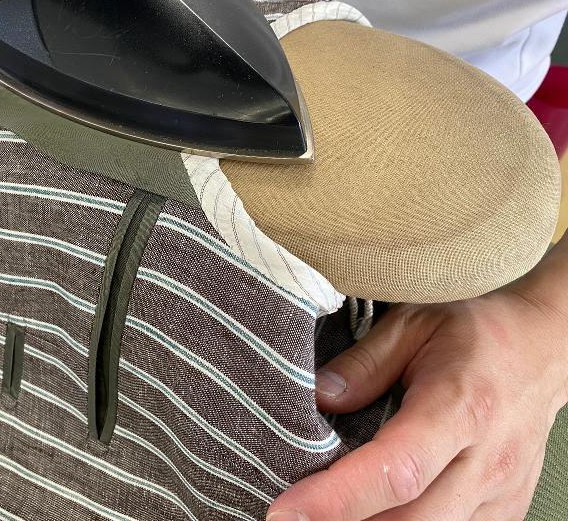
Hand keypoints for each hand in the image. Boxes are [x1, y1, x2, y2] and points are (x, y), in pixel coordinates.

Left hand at [267, 286, 567, 520]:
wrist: (543, 348)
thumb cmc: (475, 331)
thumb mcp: (411, 325)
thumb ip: (361, 365)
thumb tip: (315, 400)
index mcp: (461, 406)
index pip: (396, 469)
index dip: (337, 498)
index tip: (286, 511)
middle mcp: (486, 460)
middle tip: (289, 518)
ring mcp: (501, 492)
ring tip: (324, 514)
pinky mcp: (503, 509)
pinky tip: (373, 515)